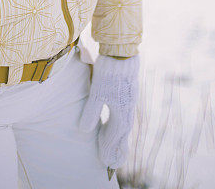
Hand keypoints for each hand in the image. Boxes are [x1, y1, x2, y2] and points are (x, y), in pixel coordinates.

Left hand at [78, 54, 138, 169]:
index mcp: (122, 112)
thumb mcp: (97, 93)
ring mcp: (130, 101)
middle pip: (122, 133)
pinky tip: (115, 122)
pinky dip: (120, 124)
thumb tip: (84, 131)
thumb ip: (91, 113)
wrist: (122, 53)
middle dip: (116, 147)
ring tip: (111, 144)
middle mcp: (128, 109)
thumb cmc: (109, 73)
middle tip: (110, 160)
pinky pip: (125, 115)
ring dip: (118, 136)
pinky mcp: (129, 94)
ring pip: (124, 124)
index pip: (116, 136)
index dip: (110, 148)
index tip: (105, 160)